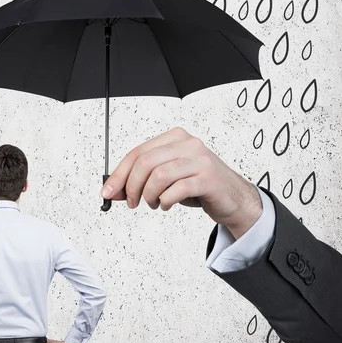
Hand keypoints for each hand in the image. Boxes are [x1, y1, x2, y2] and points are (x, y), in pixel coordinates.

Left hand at [100, 127, 262, 239]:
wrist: (233, 196)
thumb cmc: (197, 184)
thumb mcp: (168, 178)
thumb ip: (143, 179)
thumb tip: (113, 190)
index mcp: (175, 138)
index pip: (138, 152)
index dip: (119, 174)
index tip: (108, 191)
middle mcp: (188, 144)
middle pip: (145, 162)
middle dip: (131, 186)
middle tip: (132, 203)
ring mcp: (200, 159)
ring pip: (159, 175)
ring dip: (149, 196)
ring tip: (153, 204)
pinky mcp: (209, 178)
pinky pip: (177, 190)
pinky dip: (165, 201)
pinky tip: (166, 205)